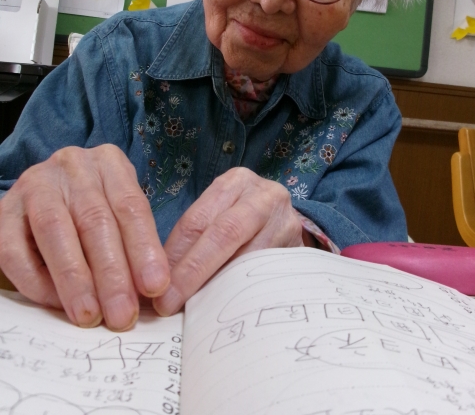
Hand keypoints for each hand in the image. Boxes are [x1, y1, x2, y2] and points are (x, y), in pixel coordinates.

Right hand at [0, 145, 169, 330]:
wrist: (45, 197)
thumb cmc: (94, 211)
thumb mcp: (120, 214)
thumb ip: (134, 245)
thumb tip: (154, 291)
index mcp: (108, 163)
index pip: (130, 205)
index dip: (144, 247)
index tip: (155, 285)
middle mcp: (72, 166)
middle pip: (94, 219)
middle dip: (111, 272)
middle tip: (122, 313)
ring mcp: (34, 185)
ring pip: (54, 230)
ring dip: (75, 279)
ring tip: (90, 315)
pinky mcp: (3, 212)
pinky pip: (15, 251)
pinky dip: (38, 282)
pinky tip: (57, 303)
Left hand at [153, 167, 302, 315]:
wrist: (286, 222)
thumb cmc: (241, 220)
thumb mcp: (218, 215)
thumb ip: (192, 239)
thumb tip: (155, 280)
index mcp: (236, 182)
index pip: (197, 220)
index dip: (174, 255)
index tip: (154, 287)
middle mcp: (264, 196)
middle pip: (224, 234)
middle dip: (193, 271)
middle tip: (168, 303)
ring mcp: (287, 222)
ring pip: (249, 257)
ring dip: (218, 287)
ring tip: (195, 311)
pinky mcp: (300, 250)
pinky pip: (268, 275)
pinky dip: (244, 294)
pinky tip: (226, 310)